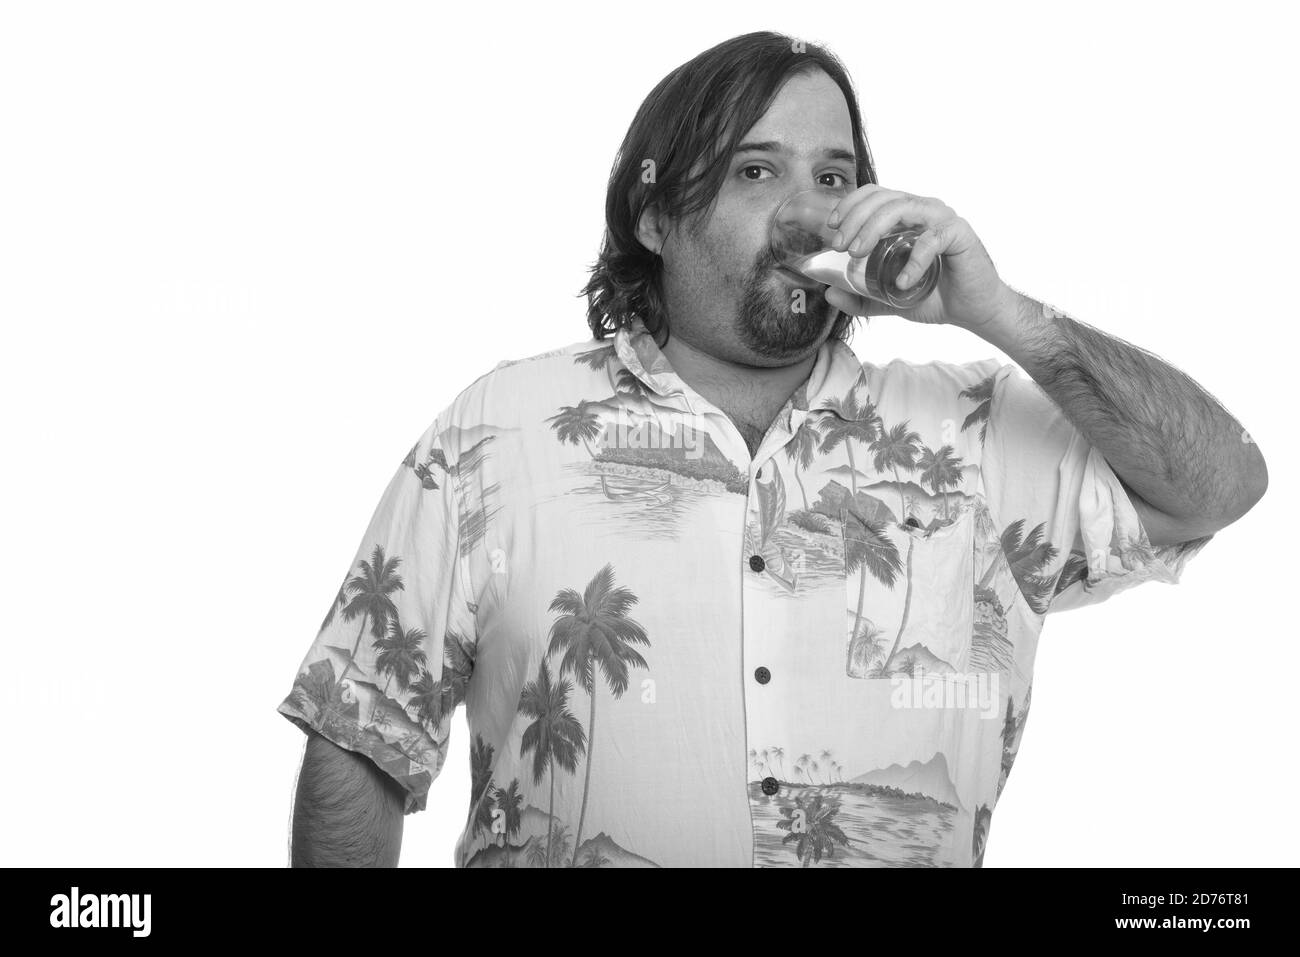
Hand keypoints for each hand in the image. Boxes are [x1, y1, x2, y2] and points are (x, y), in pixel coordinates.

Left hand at [822, 184, 1015, 332]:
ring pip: (901, 208)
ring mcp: (941, 219)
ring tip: (858, 255)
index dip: (849, 204)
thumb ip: (860, 298)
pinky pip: (931, 240)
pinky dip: (913, 261)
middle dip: (854, 218)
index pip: (873, 195)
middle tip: (840, 246)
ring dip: (873, 228)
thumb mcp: (888, 299)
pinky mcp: (959, 234)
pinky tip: (901, 282)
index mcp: (906, 216)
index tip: (831, 228)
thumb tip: (828, 293)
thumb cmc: (934, 296)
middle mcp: (923, 210)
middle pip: (882, 198)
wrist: (973, 310)